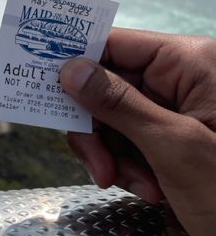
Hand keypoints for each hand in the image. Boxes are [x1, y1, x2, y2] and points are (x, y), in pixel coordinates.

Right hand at [60, 28, 215, 235]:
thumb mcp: (174, 147)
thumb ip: (119, 105)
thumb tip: (71, 70)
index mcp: (190, 62)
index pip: (118, 45)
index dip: (79, 60)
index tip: (44, 79)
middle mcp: (180, 80)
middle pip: (108, 85)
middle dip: (99, 128)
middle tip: (99, 165)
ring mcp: (173, 111)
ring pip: (111, 118)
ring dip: (113, 155)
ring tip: (141, 185)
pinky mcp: (168, 139)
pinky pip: (125, 140)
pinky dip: (126, 167)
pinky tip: (150, 190)